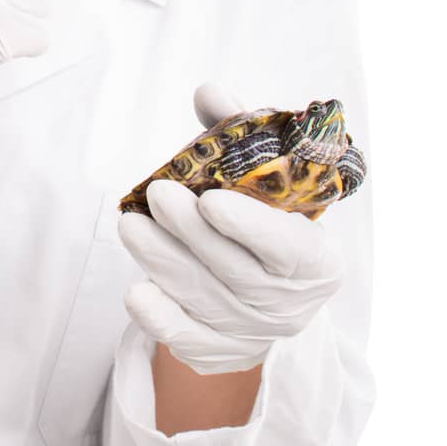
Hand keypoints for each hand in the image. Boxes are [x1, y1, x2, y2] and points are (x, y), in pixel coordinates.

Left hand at [118, 82, 345, 374]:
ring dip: (161, 261)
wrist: (268, 295)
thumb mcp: (269, 182)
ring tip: (129, 224)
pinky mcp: (217, 352)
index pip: (287, 248)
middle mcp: (289, 303)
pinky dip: (160, 319)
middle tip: (157, 196)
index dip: (250, 226)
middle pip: (234, 272)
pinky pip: (186, 340)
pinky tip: (136, 293)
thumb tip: (209, 93)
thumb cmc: (267, 222)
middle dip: (190, 233)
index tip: (211, 199)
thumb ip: (240, 137)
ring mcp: (253, 333)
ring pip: (202, 298)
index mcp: (316, 260)